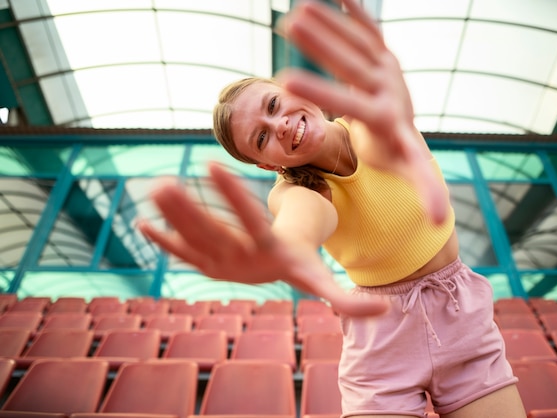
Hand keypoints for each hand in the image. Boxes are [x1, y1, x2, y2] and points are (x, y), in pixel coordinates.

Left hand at [138, 162, 387, 316]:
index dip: (231, 196)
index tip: (211, 165)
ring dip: (170, 214)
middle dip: (187, 209)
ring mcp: (216, 262)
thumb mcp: (320, 278)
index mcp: (266, 253)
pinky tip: (141, 223)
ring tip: (155, 187)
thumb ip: (345, 299)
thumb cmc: (299, 265)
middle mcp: (237, 259)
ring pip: (190, 237)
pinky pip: (180, 251)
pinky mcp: (203, 262)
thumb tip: (384, 313)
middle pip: (210, 231)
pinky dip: (161, 239)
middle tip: (165, 183)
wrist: (272, 273)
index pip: (248, 221)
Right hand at [277, 0, 447, 223]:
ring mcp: (386, 67)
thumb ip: (427, 189)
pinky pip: (368, 29)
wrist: (403, 124)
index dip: (327, 95)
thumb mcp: (411, 171)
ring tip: (297, 10)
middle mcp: (390, 87)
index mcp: (390, 117)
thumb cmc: (396, 151)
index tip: (287, 85)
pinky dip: (353, 11)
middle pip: (355, 64)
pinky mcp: (383, 54)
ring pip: (358, 41)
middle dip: (323, 46)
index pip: (358, 106)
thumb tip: (443, 221)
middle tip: (291, 26)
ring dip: (329, 23)